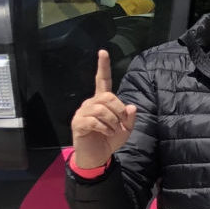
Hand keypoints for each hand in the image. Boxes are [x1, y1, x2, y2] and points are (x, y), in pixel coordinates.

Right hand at [71, 50, 135, 168]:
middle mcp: (91, 103)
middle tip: (120, 124)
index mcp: (102, 101)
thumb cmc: (110, 139)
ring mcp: (83, 112)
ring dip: (112, 122)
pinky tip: (105, 133)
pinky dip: (105, 128)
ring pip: (102, 109)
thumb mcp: (126, 129)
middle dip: (119, 110)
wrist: (97, 156)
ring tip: (112, 131)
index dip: (103, 67)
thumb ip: (130, 117)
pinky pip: (94, 120)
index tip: (103, 51)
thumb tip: (131, 106)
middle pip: (108, 96)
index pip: (102, 80)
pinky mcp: (78, 123)